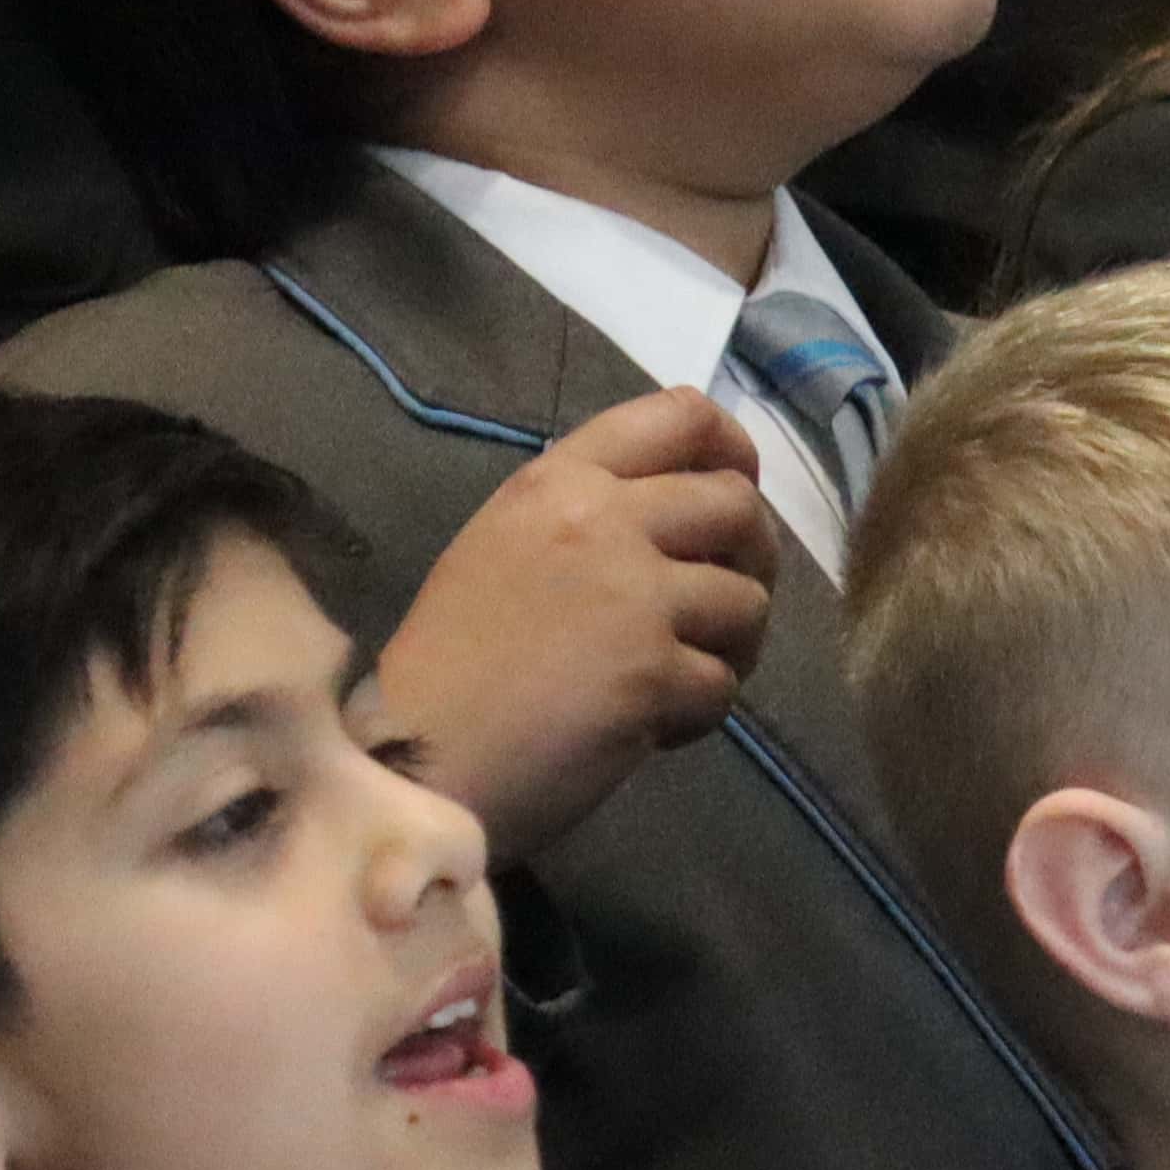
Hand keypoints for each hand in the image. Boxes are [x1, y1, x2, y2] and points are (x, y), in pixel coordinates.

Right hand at [358, 387, 779, 863]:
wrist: (417, 754)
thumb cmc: (452, 661)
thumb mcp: (506, 546)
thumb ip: (588, 517)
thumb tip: (685, 518)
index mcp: (560, 479)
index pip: (684, 415)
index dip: (734, 451)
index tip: (738, 491)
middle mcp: (604, 519)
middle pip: (737, 505)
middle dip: (752, 559)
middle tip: (720, 609)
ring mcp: (634, 594)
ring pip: (749, 600)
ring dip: (731, 647)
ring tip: (677, 676)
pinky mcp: (654, 671)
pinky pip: (724, 683)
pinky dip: (699, 712)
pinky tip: (649, 726)